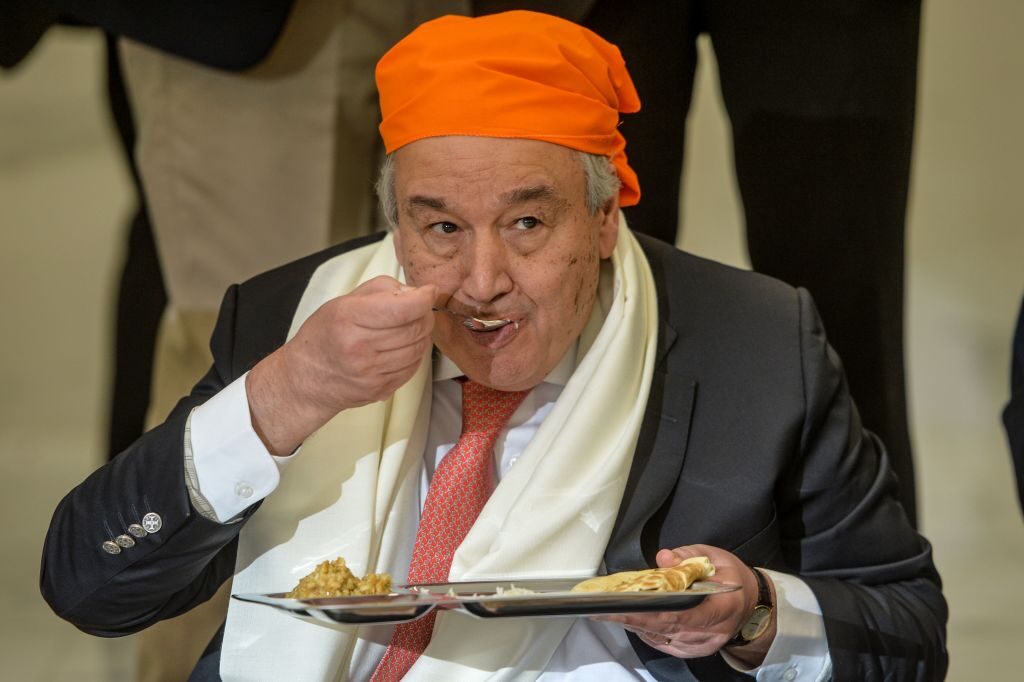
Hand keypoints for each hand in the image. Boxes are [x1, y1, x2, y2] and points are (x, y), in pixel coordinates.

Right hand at [247, 276, 435, 453]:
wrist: (305, 379)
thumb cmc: (325, 334)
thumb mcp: (343, 301)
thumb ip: (381, 289)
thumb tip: (416, 292)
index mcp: (348, 318)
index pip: (403, 308)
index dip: (424, 298)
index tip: (428, 292)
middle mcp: (359, 347)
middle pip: (415, 328)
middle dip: (425, 315)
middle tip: (420, 309)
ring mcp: (370, 372)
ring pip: (418, 349)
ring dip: (422, 335)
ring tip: (410, 327)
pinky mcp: (379, 389)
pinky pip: (413, 368)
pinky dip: (415, 354)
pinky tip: (403, 347)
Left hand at [596, 544, 773, 665]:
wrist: (750, 603)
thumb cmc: (731, 577)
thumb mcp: (714, 556)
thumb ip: (687, 556)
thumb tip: (663, 558)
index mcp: (722, 607)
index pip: (682, 615)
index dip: (650, 614)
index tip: (623, 609)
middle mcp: (711, 633)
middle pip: (665, 628)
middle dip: (632, 618)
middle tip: (601, 609)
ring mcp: (701, 645)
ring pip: (660, 637)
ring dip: (634, 624)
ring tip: (608, 611)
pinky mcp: (691, 650)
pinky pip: (662, 642)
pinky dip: (644, 630)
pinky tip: (629, 619)